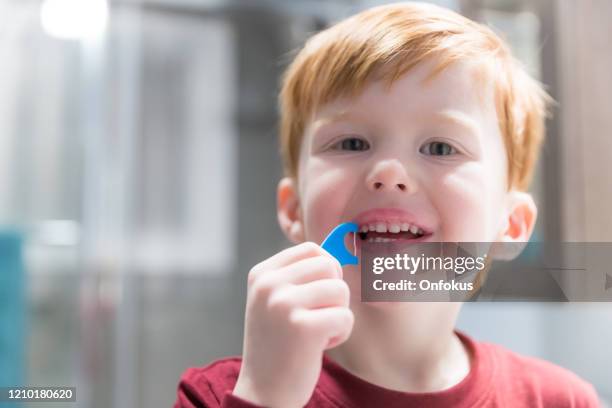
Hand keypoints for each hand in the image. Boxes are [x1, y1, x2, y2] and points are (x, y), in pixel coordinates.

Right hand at [233, 242, 353, 407]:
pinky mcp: (303, 328)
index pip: (311, 249)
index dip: (326, 270)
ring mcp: (284, 304)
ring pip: (340, 290)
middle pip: (329, 266)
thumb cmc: (279, 343)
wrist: (264, 392)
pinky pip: (345, 316)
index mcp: (262, 274)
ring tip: (315, 332)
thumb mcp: (276, 300)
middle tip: (316, 316)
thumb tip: (343, 247)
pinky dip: (340, 333)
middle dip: (333, 293)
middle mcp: (269, 284)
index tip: (316, 295)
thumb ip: (300, 275)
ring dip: (337, 314)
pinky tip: (318, 346)